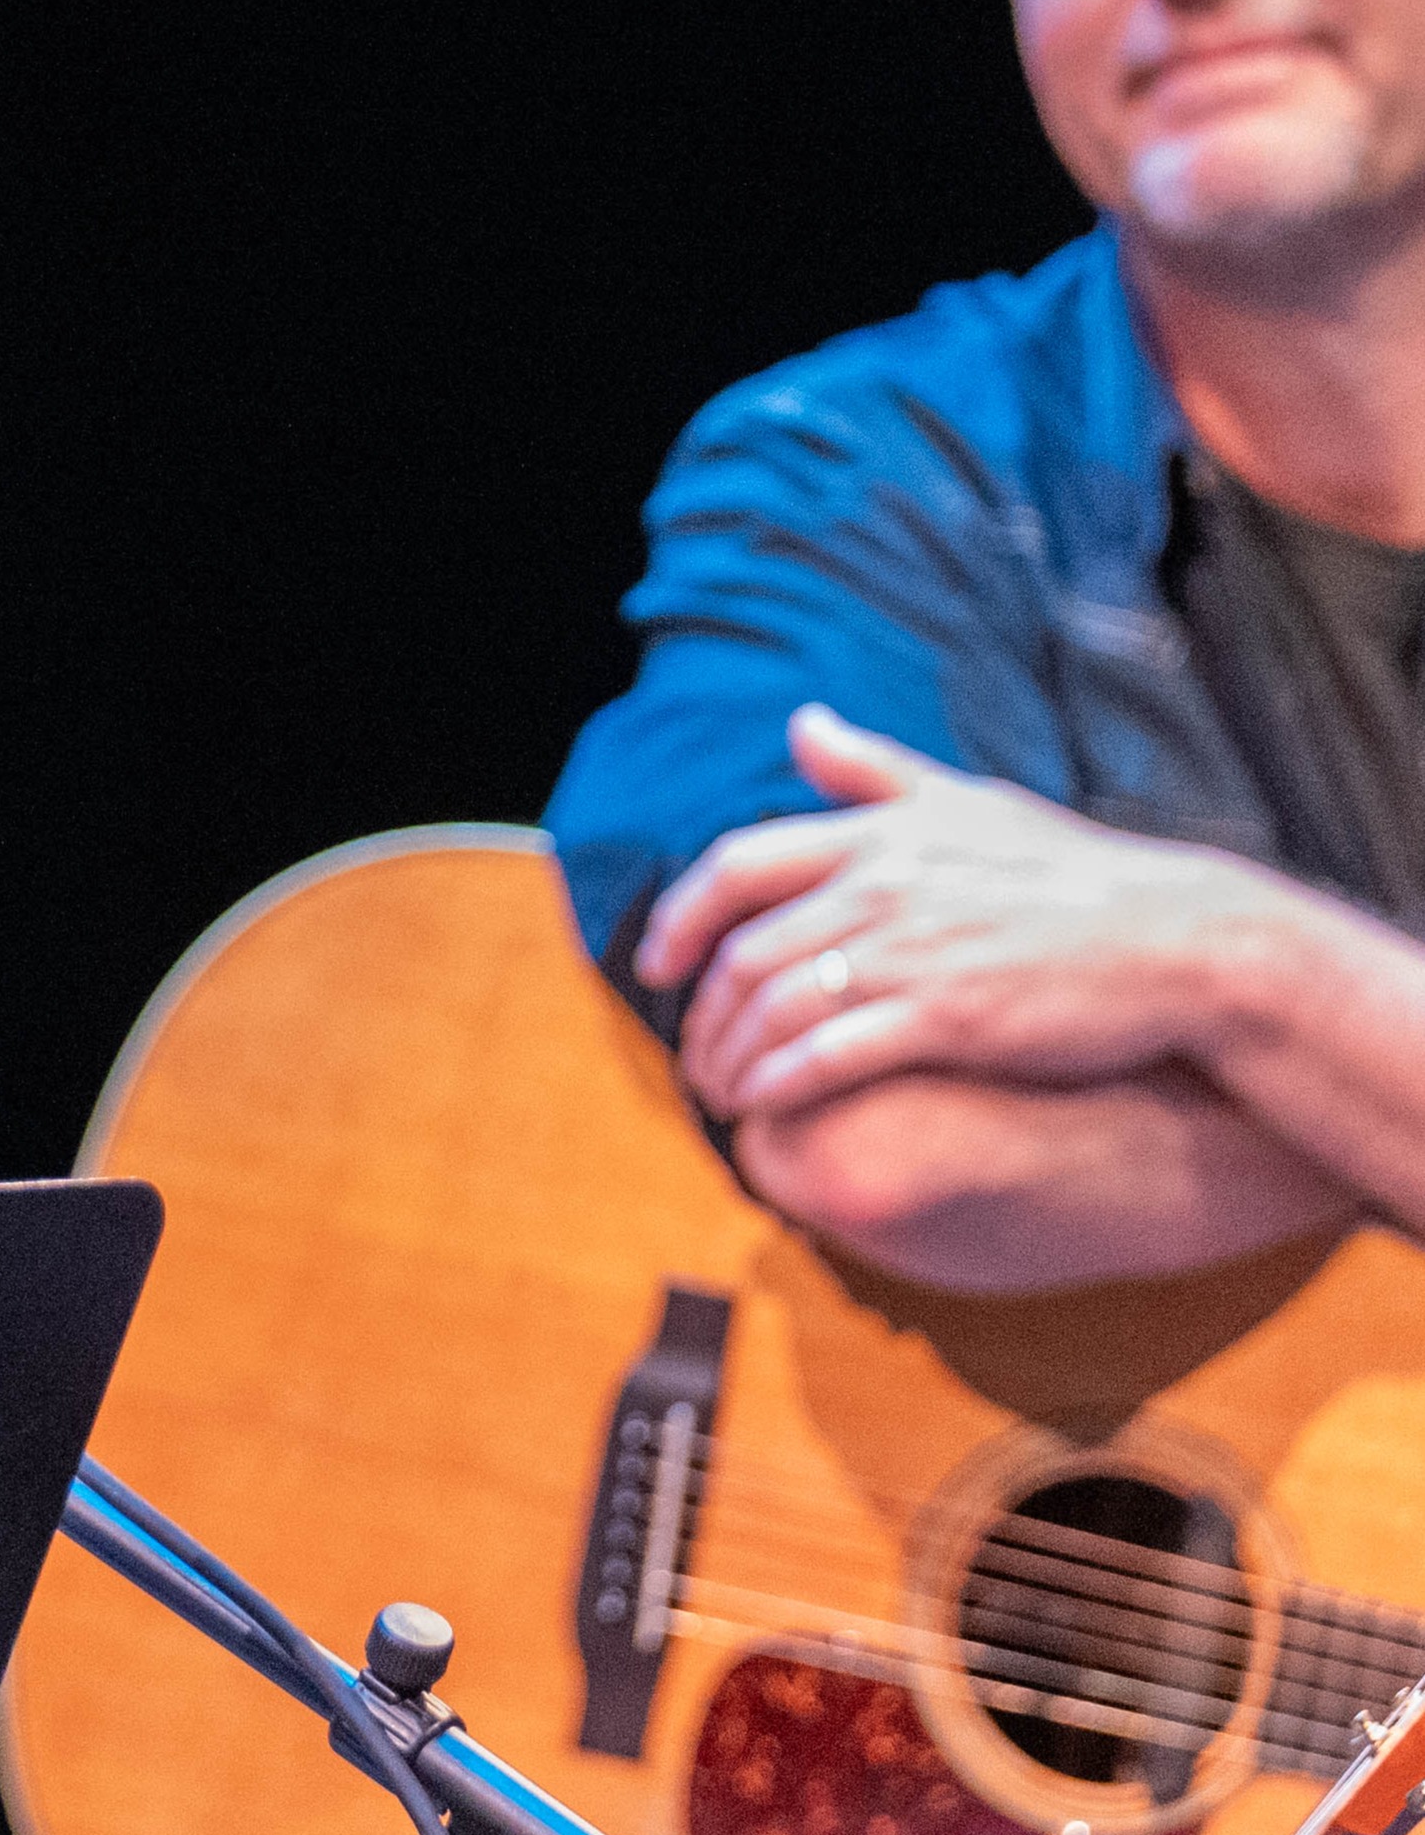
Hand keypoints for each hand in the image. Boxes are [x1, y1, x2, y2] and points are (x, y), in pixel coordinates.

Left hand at [644, 704, 1288, 1121]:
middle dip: (702, 1017)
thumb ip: (875, 773)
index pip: (736, 865)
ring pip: (772, 1011)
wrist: (1178, 944)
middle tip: (692, 1057)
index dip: (679, 916)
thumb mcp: (971, 803)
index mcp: (882, 835)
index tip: (656, 963)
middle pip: (742, 954)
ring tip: (720, 1095)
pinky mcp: (944, 1018)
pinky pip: (823, 1059)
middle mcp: (883, 887)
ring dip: (729, 1060)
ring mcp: (912, 953)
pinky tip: (764, 1111)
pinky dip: (778, 1088)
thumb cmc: (1072, 878)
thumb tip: (800, 723)